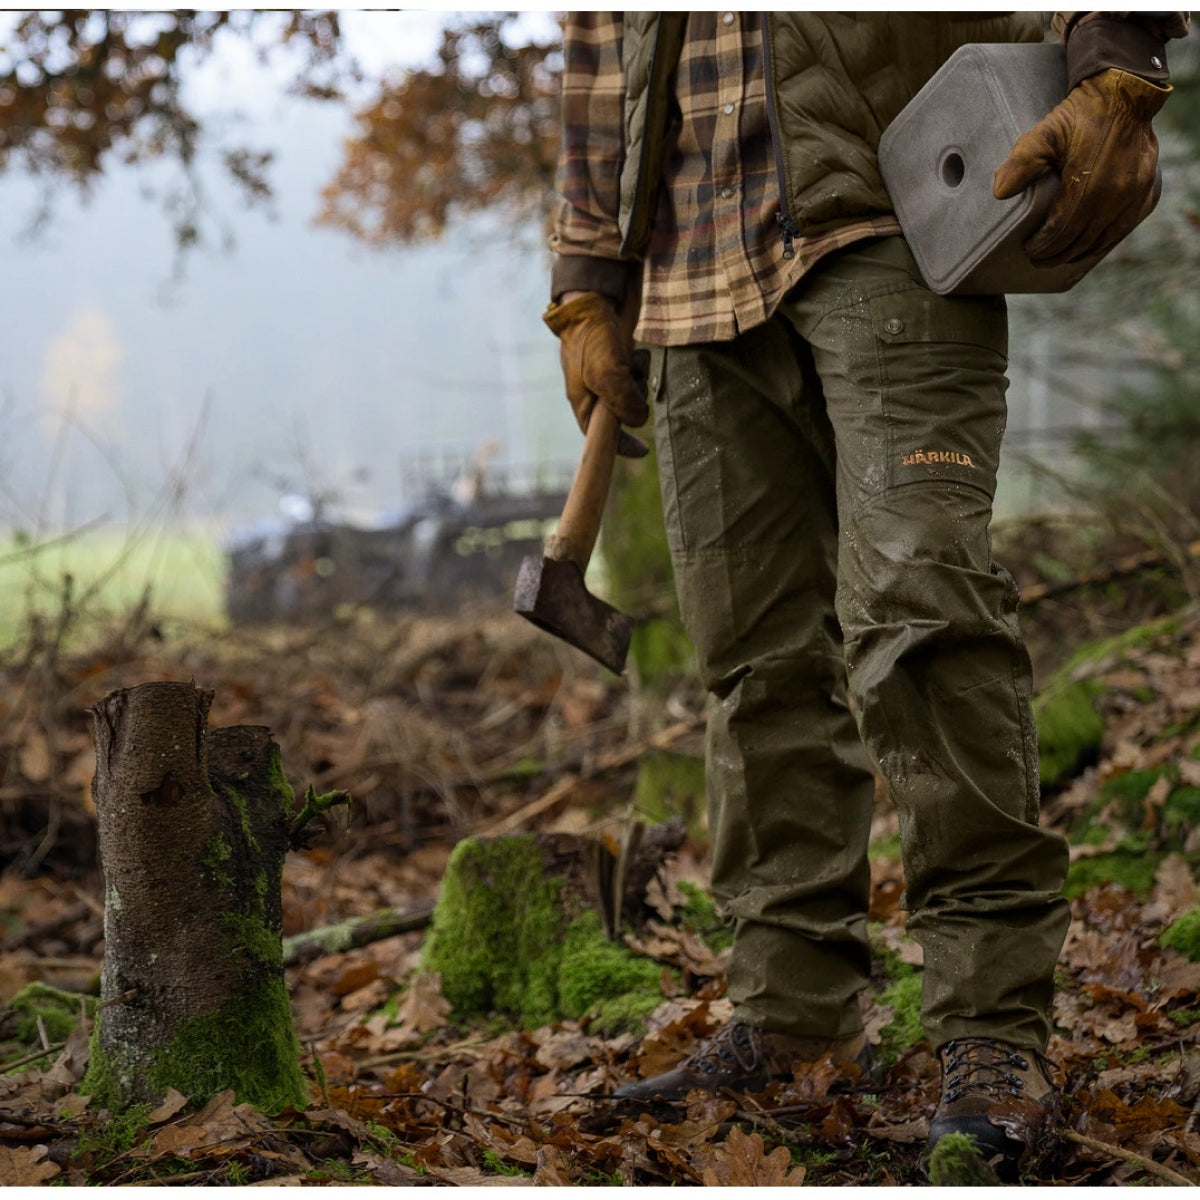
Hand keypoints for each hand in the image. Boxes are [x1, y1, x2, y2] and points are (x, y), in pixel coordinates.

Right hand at [544, 291, 649, 456]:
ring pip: (630, 393)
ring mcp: (602, 378)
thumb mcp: (607, 373)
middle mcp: (592, 395)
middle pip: (621, 413)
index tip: (643, 451)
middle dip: (634, 400)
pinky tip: (635, 353)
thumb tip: (638, 420)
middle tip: (634, 378)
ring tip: (634, 360)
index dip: (621, 446)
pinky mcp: (612, 363)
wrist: (588, 303)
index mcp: (583, 404)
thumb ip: (623, 401)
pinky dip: (637, 366)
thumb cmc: (591, 339)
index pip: (601, 436)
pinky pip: (631, 375)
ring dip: (637, 379)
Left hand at [993, 68, 1169, 266]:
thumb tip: (1000, 192)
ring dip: (1078, 253)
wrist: (1124, 95)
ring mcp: (1134, 195)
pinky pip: (1124, 228)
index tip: (1028, 249)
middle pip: (1080, 241)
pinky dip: (1103, 242)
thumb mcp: (1044, 134)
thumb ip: (1021, 163)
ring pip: (1102, 240)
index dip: (1042, 245)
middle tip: (1038, 259)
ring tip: (1059, 257)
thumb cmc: (1080, 117)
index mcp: (1089, 185)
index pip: (1060, 231)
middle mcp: (1115, 196)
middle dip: (1056, 255)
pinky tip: (1088, 246)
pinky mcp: (1147, 192)